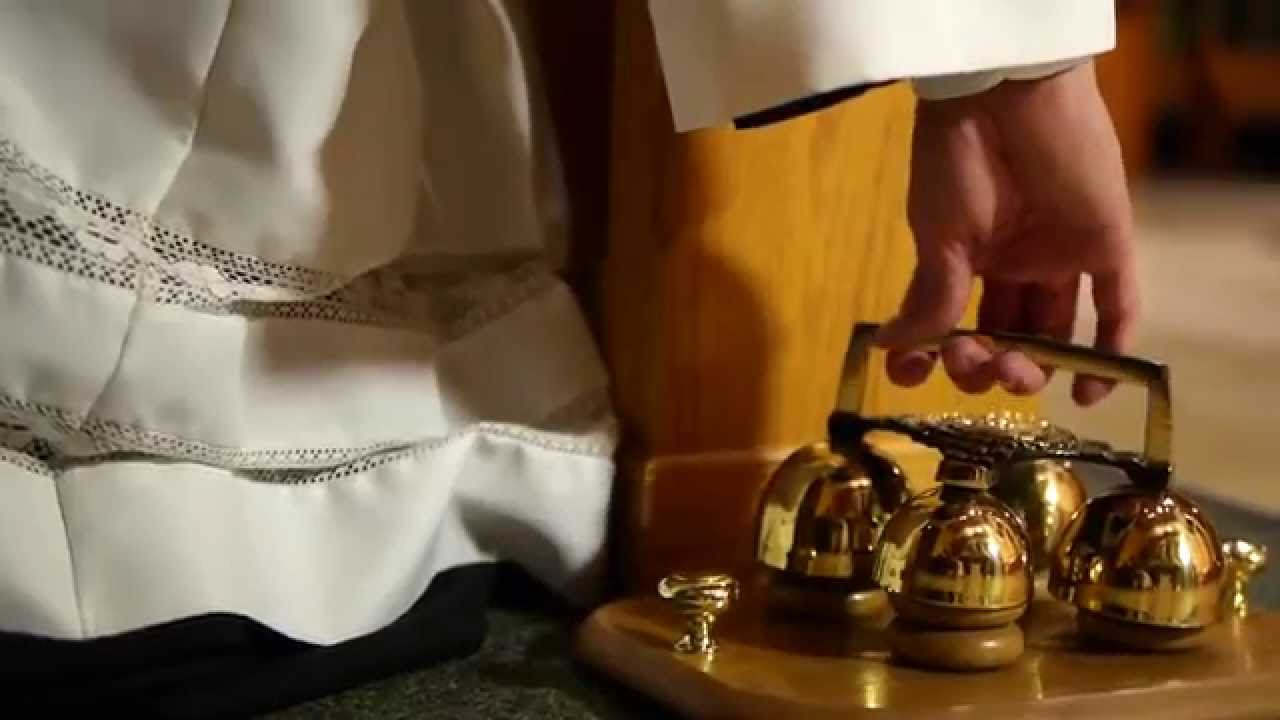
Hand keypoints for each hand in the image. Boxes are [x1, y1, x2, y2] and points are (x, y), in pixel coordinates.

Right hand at [877, 61, 1138, 405]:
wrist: (1004, 98)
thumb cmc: (958, 162)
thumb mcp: (937, 236)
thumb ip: (930, 297)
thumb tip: (893, 352)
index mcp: (971, 258)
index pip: (957, 323)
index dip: (938, 355)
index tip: (913, 377)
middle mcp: (1017, 264)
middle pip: (1007, 337)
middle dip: (987, 365)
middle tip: (975, 363)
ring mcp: (1063, 257)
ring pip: (1055, 333)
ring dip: (1034, 368)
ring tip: (1015, 373)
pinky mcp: (1106, 246)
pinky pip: (1116, 309)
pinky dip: (1108, 355)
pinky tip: (1086, 393)